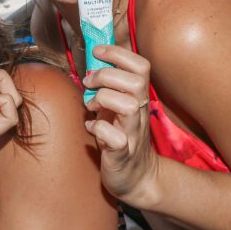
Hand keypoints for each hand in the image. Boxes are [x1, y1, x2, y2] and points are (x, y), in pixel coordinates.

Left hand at [82, 45, 156, 206]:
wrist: (136, 177)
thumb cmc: (120, 135)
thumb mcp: (116, 106)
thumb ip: (109, 86)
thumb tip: (91, 61)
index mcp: (138, 97)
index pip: (141, 65)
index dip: (119, 53)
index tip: (97, 52)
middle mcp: (140, 113)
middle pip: (136, 82)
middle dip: (107, 75)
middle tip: (89, 82)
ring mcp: (133, 133)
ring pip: (129, 106)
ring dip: (103, 99)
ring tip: (90, 106)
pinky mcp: (122, 154)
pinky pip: (115, 139)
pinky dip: (98, 129)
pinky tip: (90, 128)